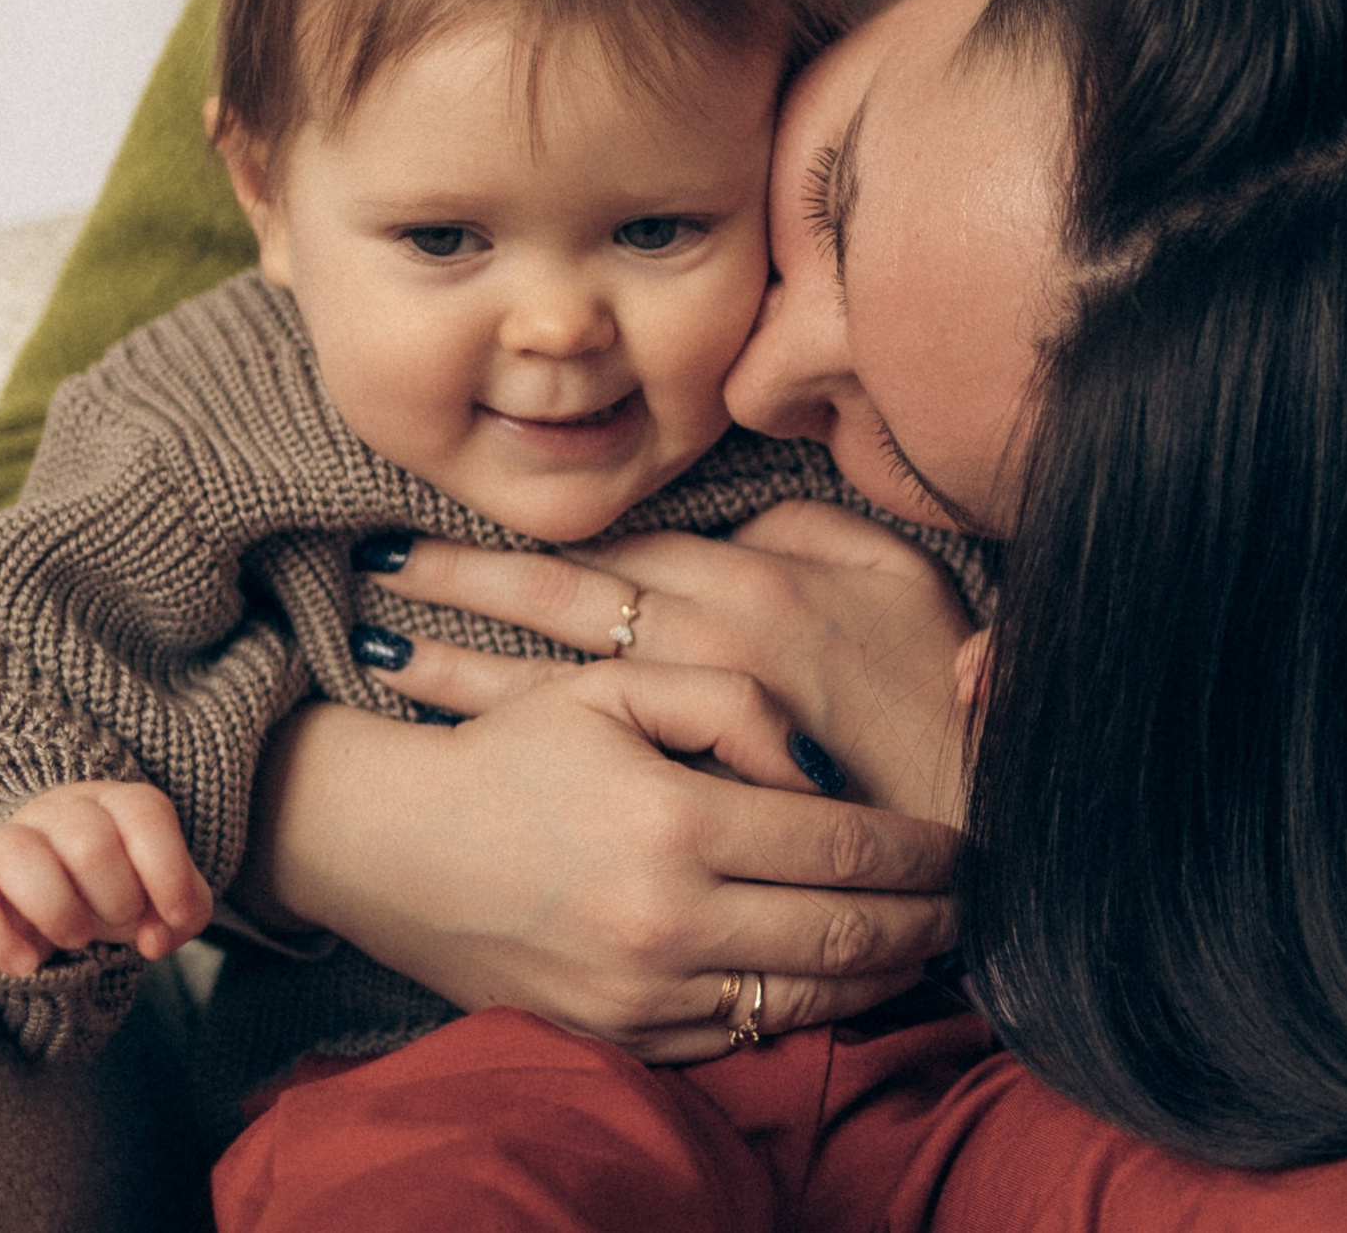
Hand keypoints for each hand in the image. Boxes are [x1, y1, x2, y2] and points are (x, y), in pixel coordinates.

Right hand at [0, 780, 212, 976]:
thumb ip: (185, 911)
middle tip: (116, 921)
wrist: (45, 888)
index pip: (144, 813)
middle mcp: (58, 812)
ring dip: (59, 911)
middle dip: (116, 898)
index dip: (168, 872)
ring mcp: (4, 843)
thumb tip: (155, 938)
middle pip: (89, 841)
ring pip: (19, 856)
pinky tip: (27, 965)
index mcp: (115, 802)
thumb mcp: (162, 893)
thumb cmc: (115, 886)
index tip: (172, 918)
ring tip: (76, 938)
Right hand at [239, 658, 961, 1063]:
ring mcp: (641, 994)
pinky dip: (800, 1014)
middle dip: (924, 922)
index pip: (843, 846)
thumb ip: (736, 704)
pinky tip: (831, 981)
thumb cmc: (513, 750)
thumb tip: (820, 773)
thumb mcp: (617, 685)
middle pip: (843, 935)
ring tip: (922, 947)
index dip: (919, 852)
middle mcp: (665, 922)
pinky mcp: (618, 1037)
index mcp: (676, 823)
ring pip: (804, 1001)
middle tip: (969, 905)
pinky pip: (740, 1039)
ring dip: (880, 978)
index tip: (963, 848)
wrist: (393, 847)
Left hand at [360, 501, 977, 822]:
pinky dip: (509, 749)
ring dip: (459, 665)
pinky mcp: (688, 802)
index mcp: (752, 584)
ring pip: (550, 681)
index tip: (444, 522)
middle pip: (558, 600)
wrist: (974, 825)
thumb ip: (815, 535)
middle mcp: (705, 643)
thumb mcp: (899, 579)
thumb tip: (741, 521)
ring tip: (375, 648)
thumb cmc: (940, 697)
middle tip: (372, 567)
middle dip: (463, 582)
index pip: (612, 545)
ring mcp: (687, 728)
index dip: (523, 535)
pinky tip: (448, 749)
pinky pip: (581, 765)